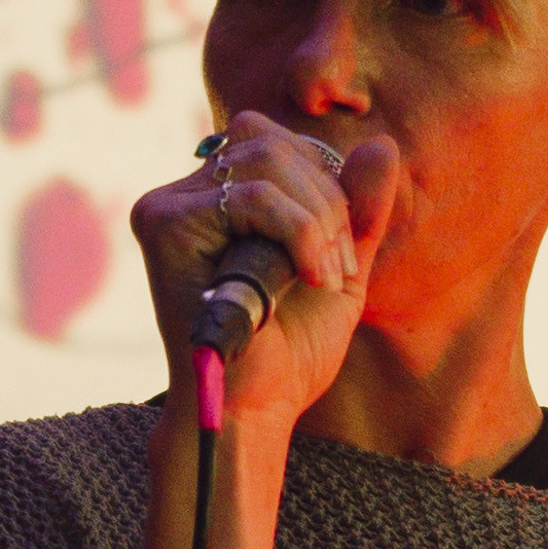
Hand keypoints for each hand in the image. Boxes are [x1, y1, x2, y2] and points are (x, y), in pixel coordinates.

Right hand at [133, 117, 398, 425]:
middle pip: (268, 141)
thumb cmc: (289, 350)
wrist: (253, 407)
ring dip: (318, 219)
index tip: (339, 255)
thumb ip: (359, 208)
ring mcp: (169, 207)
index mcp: (216, 199)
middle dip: (325, 201)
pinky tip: (311, 277)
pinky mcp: (166, 226)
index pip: (274, 143)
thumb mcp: (340, 267)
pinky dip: (302, 232)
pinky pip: (256, 196)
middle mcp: (184, 196)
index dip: (324, 184)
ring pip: (265, 160)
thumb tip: (381, 144)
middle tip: (336, 271)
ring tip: (324, 278)